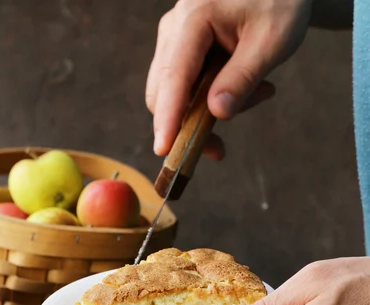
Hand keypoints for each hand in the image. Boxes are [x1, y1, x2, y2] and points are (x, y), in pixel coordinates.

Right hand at [146, 0, 311, 157]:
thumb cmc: (279, 0)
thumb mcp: (272, 41)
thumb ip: (243, 78)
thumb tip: (217, 114)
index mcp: (194, 19)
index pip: (174, 78)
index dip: (168, 118)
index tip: (164, 150)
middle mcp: (174, 28)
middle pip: (164, 93)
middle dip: (189, 125)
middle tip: (222, 148)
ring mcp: (175, 38)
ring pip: (174, 94)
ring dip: (207, 111)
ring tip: (261, 92)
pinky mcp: (183, 48)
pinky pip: (186, 86)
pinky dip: (211, 98)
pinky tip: (248, 86)